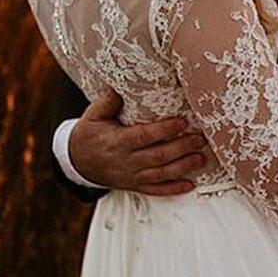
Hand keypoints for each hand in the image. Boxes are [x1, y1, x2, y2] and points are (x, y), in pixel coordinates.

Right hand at [69, 89, 213, 194]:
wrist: (76, 162)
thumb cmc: (88, 134)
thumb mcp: (93, 115)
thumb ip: (109, 101)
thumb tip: (121, 86)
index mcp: (117, 142)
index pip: (144, 136)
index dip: (164, 130)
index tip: (182, 122)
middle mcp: (126, 162)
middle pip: (158, 156)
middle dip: (182, 148)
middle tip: (200, 138)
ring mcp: (131, 176)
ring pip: (161, 174)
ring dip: (183, 167)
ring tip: (202, 158)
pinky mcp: (134, 186)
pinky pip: (156, 190)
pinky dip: (173, 189)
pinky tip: (190, 184)